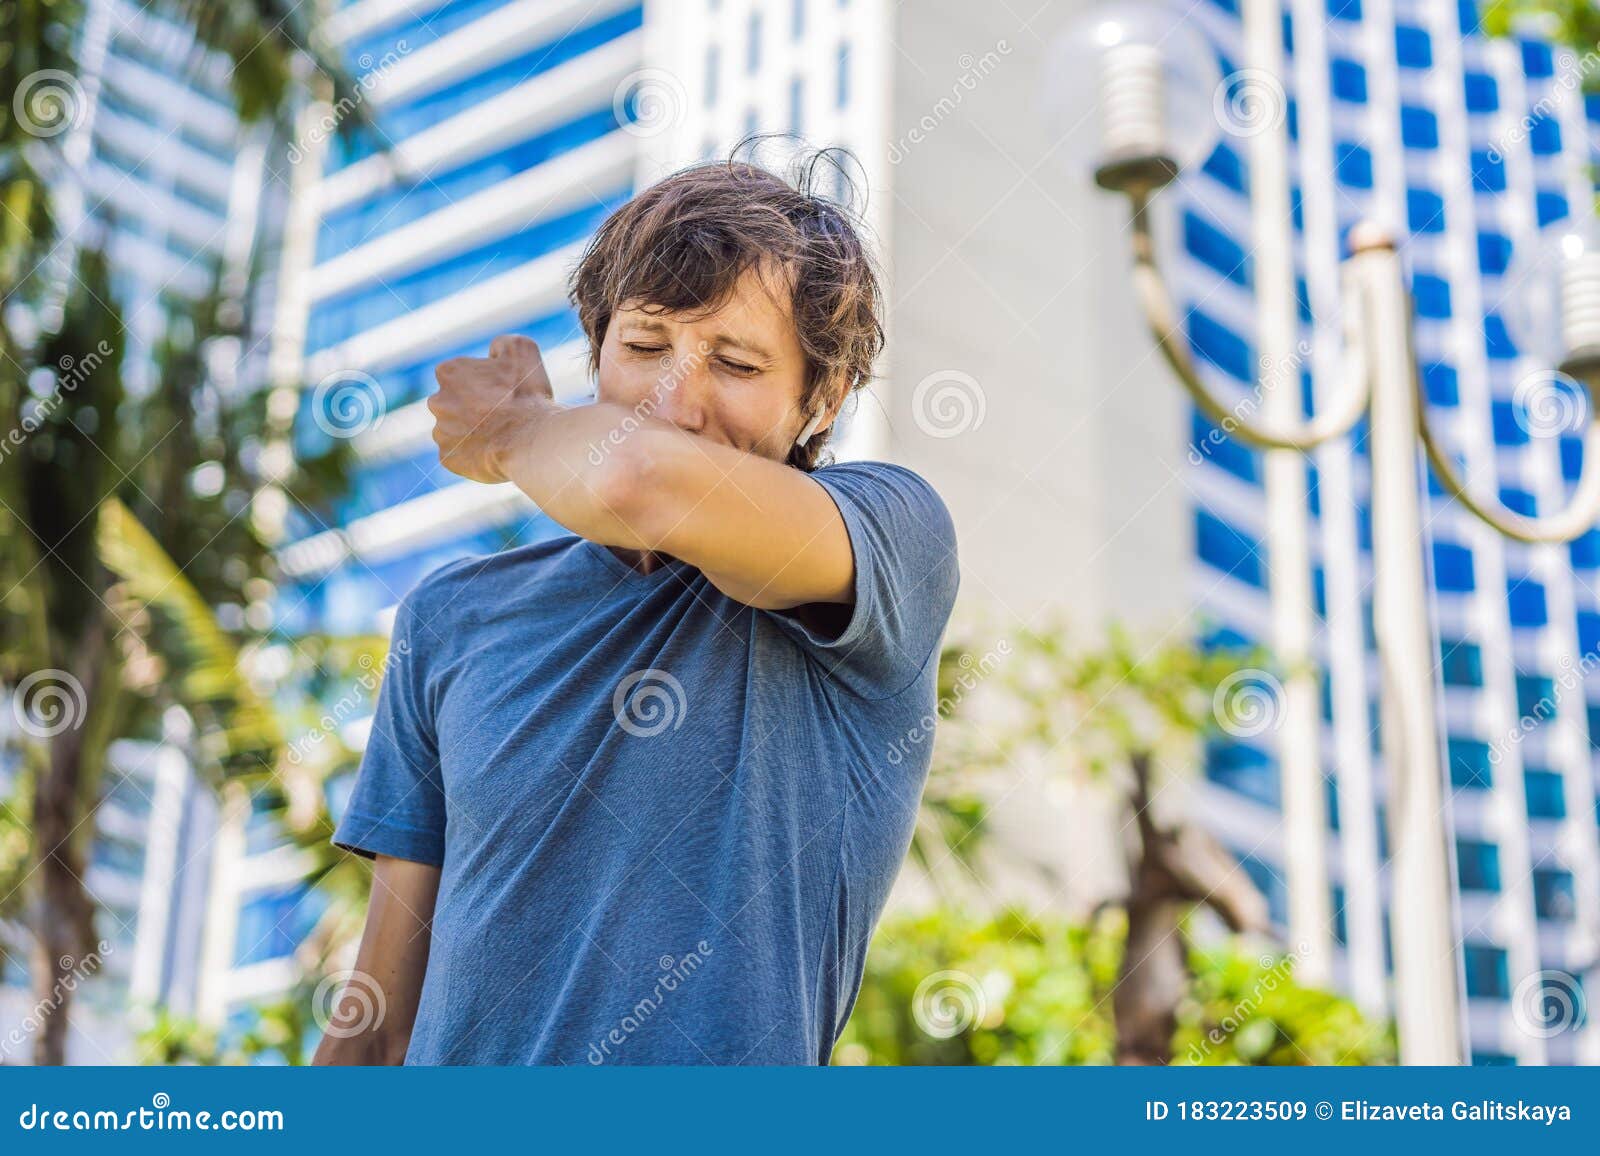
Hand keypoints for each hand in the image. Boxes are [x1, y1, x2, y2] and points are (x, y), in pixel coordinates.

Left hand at [428, 335, 555, 482]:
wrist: (531, 441)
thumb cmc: (526, 396)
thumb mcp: (523, 351)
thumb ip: (503, 343)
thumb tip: (494, 350)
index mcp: (449, 372)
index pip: (461, 375)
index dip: (485, 383)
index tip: (503, 392)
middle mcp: (437, 401)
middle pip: (455, 403)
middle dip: (473, 407)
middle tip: (503, 415)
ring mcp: (440, 432)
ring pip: (455, 430)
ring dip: (473, 432)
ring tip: (501, 437)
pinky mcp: (447, 458)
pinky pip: (459, 455)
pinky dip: (474, 454)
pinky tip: (494, 452)